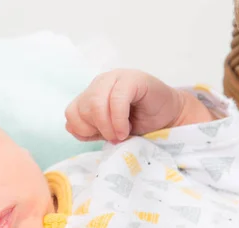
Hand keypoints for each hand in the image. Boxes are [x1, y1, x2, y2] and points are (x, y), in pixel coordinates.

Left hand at [65, 69, 198, 142]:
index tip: (101, 137)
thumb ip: (88, 130)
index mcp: (90, 94)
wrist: (167, 117)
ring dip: (107, 126)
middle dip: (97, 129)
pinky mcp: (132, 78)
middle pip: (82, 109)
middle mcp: (99, 83)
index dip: (83, 130)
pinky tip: (127, 128)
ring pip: (95, 103)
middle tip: (114, 138)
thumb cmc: (138, 123)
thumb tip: (71, 128)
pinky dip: (119, 119)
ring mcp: (115, 78)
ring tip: (121, 134)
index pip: (71, 113)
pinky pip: (116, 99)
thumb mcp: (108, 131)